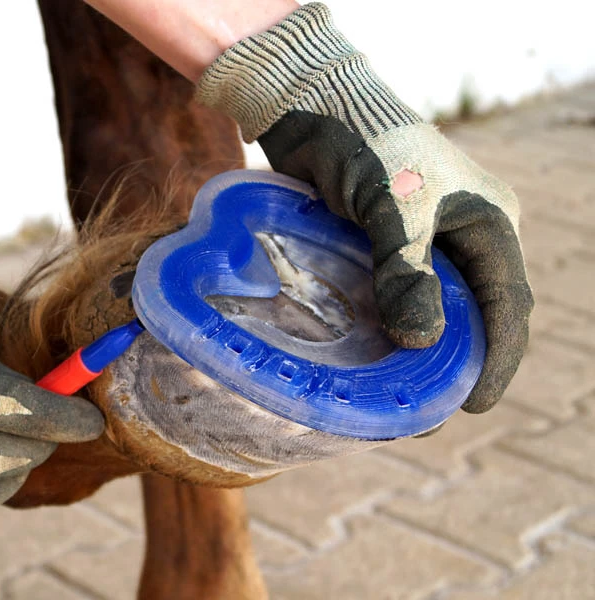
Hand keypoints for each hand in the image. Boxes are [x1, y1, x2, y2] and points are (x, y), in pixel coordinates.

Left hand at [196, 3, 532, 412]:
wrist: (314, 106)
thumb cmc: (364, 146)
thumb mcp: (393, 209)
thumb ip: (407, 271)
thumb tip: (421, 341)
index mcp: (487, 224)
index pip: (506, 303)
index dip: (496, 359)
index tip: (473, 404)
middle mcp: (461, 236)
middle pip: (471, 312)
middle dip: (454, 362)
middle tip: (428, 409)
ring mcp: (422, 240)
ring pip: (430, 306)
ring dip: (416, 348)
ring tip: (396, 392)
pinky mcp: (382, 242)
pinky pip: (393, 293)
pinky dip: (385, 325)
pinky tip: (367, 354)